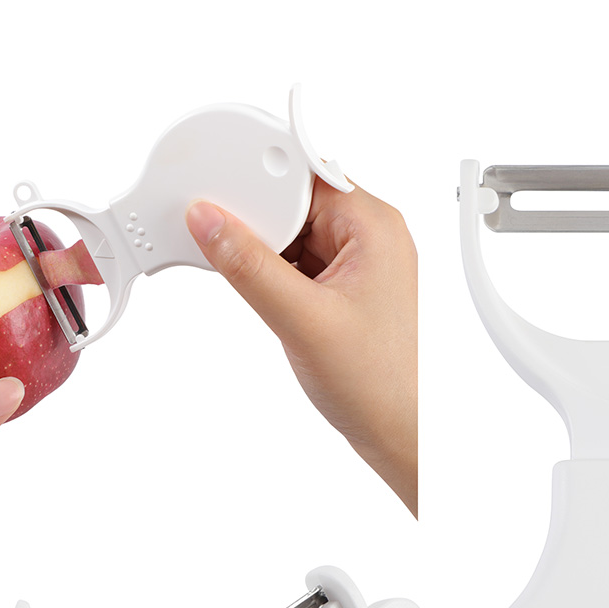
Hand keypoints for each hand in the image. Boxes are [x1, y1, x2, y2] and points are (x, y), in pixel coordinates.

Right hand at [187, 178, 416, 514]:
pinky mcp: (345, 288)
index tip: (218, 199)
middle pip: (294, 200)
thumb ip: (248, 266)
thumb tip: (209, 221)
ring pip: (292, 233)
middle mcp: (371, 236)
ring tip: (269, 295)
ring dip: (266, 255)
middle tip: (233, 254)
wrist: (399, 435)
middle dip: (258, 224)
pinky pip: (298, 262)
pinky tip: (272, 301)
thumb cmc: (377, 384)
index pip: (303, 173)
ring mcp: (358, 263)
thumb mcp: (300, 320)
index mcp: (375, 226)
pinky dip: (275, 276)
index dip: (257, 183)